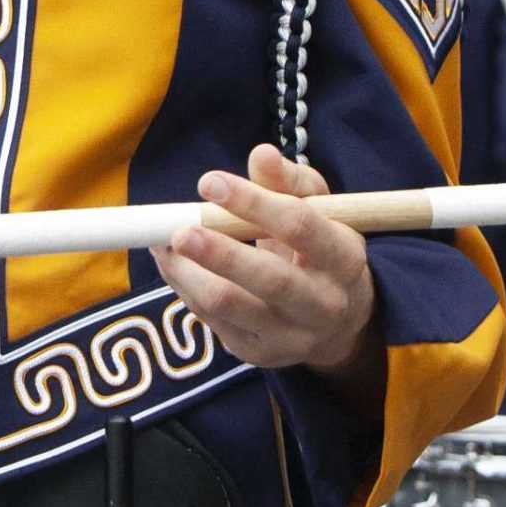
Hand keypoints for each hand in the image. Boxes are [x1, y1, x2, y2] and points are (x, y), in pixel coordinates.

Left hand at [153, 144, 377, 375]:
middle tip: (180, 231)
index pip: (300, 226)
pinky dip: (184, 287)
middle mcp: (323, 303)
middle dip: (220, 253)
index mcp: (344, 257)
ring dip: (187, 272)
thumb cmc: (320, 248)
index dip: (254, 203)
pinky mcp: (257, 352)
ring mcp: (290, 335)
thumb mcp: (317, 209)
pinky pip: (211, 319)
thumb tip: (261, 154)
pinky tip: (171, 262)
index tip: (209, 182)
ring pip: (230, 305)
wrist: (337, 323)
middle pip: (269, 280)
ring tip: (161, 242)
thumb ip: (288, 180)